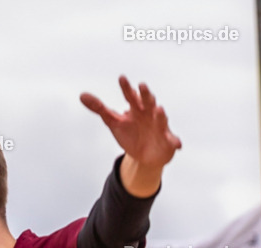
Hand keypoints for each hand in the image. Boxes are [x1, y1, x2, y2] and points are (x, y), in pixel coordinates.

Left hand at [81, 76, 181, 194]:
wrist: (144, 155)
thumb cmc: (130, 133)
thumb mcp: (113, 122)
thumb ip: (99, 108)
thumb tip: (82, 95)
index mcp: (136, 108)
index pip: (130, 96)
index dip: (126, 88)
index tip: (121, 78)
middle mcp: (149, 114)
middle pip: (148, 102)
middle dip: (145, 95)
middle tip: (141, 86)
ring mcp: (160, 126)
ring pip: (161, 119)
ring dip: (161, 115)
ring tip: (159, 110)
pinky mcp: (167, 141)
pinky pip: (172, 141)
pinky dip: (175, 142)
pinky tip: (177, 144)